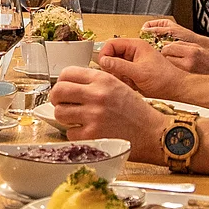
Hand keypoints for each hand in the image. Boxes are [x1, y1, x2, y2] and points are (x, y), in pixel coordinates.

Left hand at [45, 66, 161, 151]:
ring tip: (74, 118)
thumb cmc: (136, 111)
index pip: (67, 73)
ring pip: (59, 112)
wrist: (153, 133)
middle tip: (61, 103)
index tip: (64, 88)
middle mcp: (97, 95)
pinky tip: (86, 131)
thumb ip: (95, 83)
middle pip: (58, 91)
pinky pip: (69, 133)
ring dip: (64, 116)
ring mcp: (94, 116)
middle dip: (56, 98)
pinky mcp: (92, 135)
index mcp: (103, 79)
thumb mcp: (118, 86)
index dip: (62, 81)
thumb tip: (69, 85)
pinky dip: (75, 134)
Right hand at [92, 36, 191, 98]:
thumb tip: (103, 61)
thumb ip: (119, 66)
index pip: (111, 43)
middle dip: (112, 67)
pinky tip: (132, 85)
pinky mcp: (134, 72)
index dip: (105, 54)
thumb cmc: (165, 79)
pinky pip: (121, 75)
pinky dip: (123, 81)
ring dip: (118, 76)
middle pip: (111, 55)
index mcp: (136, 46)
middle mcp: (133, 52)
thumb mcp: (139, 72)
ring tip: (129, 82)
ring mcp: (133, 62)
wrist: (177, 89)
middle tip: (119, 76)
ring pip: (114, 67)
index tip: (103, 66)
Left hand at [162, 39, 208, 77]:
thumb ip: (180, 45)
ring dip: (167, 64)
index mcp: (191, 52)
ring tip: (173, 63)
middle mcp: (188, 63)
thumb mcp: (197, 47)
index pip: (168, 48)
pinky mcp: (184, 80)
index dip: (165, 47)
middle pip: (165, 58)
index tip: (166, 48)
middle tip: (169, 56)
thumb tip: (165, 44)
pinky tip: (176, 71)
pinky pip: (172, 73)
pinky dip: (171, 71)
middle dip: (165, 56)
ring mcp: (186, 73)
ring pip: (167, 66)